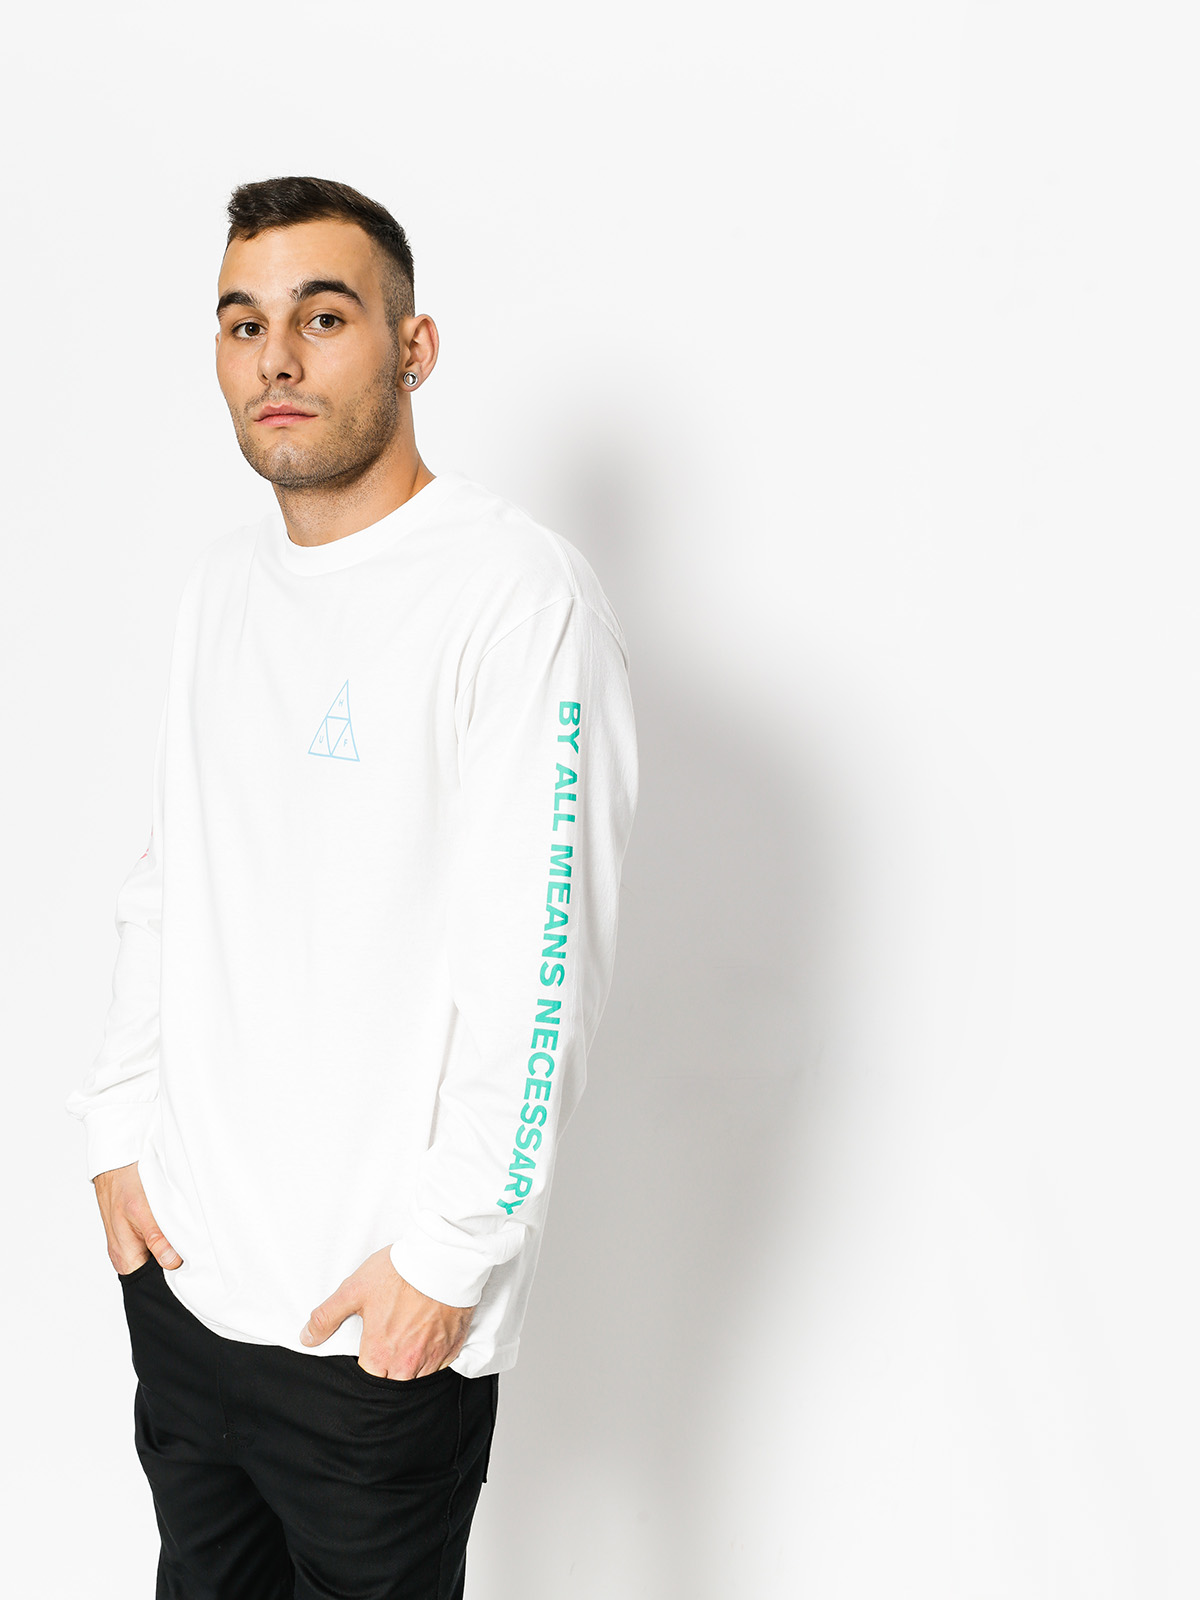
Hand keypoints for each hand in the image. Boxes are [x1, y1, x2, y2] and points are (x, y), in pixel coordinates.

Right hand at [93, 1162, 182, 1273]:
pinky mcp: (136, 1233)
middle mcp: (125, 1256)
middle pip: (156, 1269)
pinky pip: (156, 1242)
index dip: (173, 1275)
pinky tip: (176, 1225)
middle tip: (193, 1246)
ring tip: (185, 1233)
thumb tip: (172, 1262)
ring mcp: (130, 1245)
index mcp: (125, 1258)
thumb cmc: (123, 1185)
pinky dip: (167, 1236)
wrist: (115, 1164)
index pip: (152, 1281)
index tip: (193, 1264)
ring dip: (173, 1246)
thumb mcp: (141, 1210)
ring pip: (158, 1255)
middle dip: (176, 1260)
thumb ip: (156, 1237)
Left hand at [299, 1246, 474, 1378]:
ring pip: (417, 1376)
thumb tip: (306, 1338)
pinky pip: (440, 1364)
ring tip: (409, 1335)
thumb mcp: (354, 1290)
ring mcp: (433, 1357)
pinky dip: (433, 1355)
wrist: (443, 1259)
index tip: (368, 1347)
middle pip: (392, 1381)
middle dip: (388, 1366)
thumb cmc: (399, 1273)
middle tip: (389, 1339)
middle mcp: (407, 1364)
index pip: (367, 1378)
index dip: (365, 1364)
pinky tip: (428, 1335)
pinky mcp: (453, 1347)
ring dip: (411, 1363)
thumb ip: (326, 1317)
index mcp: (379, 1355)